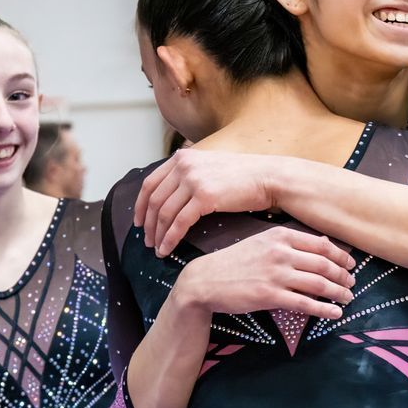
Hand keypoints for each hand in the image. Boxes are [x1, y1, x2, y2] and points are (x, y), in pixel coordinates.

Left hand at [137, 149, 291, 255]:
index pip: (150, 183)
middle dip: (147, 224)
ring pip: (163, 213)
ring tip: (157, 249)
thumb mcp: (210, 167)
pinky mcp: (204, 197)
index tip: (139, 221)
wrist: (268, 177)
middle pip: (153, 200)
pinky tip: (167, 250)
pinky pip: (178, 223)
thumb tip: (173, 195)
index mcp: (182, 158)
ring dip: (157, 234)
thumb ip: (190, 175)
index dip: (140, 205)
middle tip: (146, 241)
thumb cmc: (244, 177)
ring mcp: (193, 180)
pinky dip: (170, 239)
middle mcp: (184, 166)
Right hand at [177, 227, 356, 320]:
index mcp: (279, 236)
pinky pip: (306, 303)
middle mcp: (280, 252)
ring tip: (348, 298)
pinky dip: (325, 309)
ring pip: (319, 283)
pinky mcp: (270, 296)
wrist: (204, 280)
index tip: (351, 263)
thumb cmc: (234, 262)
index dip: (341, 255)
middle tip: (352, 283)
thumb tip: (323, 245)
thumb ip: (289, 242)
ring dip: (339, 292)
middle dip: (343, 275)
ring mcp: (276, 274)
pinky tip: (335, 313)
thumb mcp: (261, 242)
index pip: (321, 244)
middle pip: (324, 264)